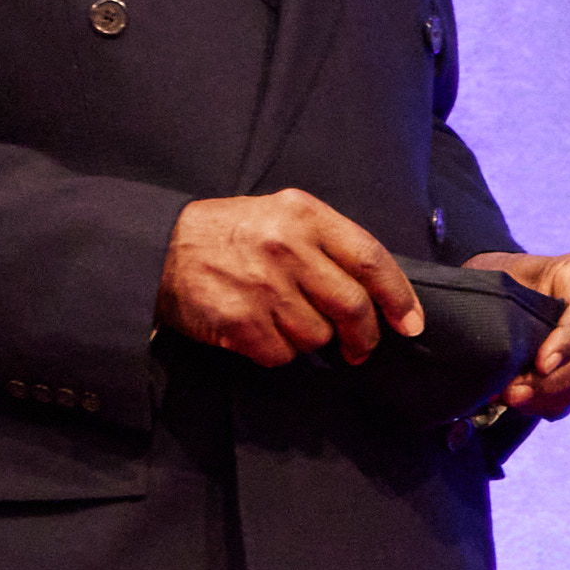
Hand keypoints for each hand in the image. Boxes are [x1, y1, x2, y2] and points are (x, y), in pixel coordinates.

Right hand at [160, 189, 418, 366]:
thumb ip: (330, 243)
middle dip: (365, 336)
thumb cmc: (233, 233)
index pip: (371, 260)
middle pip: (352, 306)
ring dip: (314, 341)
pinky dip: (280, 353)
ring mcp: (262, 286)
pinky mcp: (238, 321)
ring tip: (291, 324)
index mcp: (305, 216)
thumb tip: (379, 292)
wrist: (159, 249)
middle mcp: (287, 248)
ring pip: (318, 336)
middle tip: (361, 347)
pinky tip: (263, 333)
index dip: (399, 297)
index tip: (411, 323)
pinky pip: (282, 355)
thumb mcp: (283, 215)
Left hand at [458, 248, 569, 418]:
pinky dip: (551, 404)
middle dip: (555, 379)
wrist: (505, 292)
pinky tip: (523, 404)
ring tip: (512, 399)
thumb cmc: (502, 277)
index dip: (568, 342)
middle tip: (516, 392)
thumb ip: (510, 300)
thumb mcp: (501, 274)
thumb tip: (508, 343)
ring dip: (550, 395)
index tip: (541, 365)